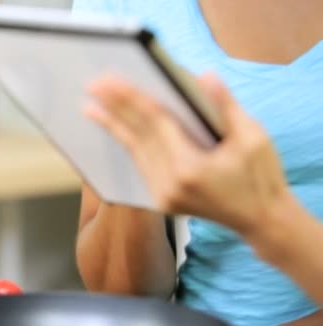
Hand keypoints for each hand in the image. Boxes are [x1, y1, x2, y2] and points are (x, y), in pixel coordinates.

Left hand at [84, 72, 294, 235]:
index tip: (111, 81)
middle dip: (114, 108)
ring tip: (93, 106)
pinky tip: (116, 129)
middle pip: (137, 137)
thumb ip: (226, 106)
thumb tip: (205, 76)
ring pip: (134, 152)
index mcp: (190, 169)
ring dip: (114, 126)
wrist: (261, 220)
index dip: (131, 99)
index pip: (154, 124)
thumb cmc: (261, 177)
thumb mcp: (253, 137)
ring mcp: (163, 196)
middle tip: (94, 85)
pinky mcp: (162, 200)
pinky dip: (129, 144)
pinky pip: (141, 165)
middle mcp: (170, 185)